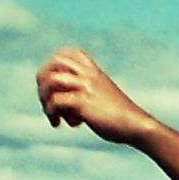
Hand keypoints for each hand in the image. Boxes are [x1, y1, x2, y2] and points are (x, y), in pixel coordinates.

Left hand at [36, 47, 157, 144]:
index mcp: (92, 70)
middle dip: (43, 83)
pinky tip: (61, 125)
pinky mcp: (83, 102)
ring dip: (44, 100)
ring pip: (50, 81)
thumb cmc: (120, 117)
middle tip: (48, 101)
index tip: (55, 87)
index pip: (65, 54)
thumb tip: (63, 105)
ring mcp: (85, 87)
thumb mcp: (103, 97)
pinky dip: (52, 114)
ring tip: (53, 116)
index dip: (52, 67)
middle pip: (52, 64)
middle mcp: (87, 74)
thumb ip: (85, 93)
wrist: (135, 125)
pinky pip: (56, 101)